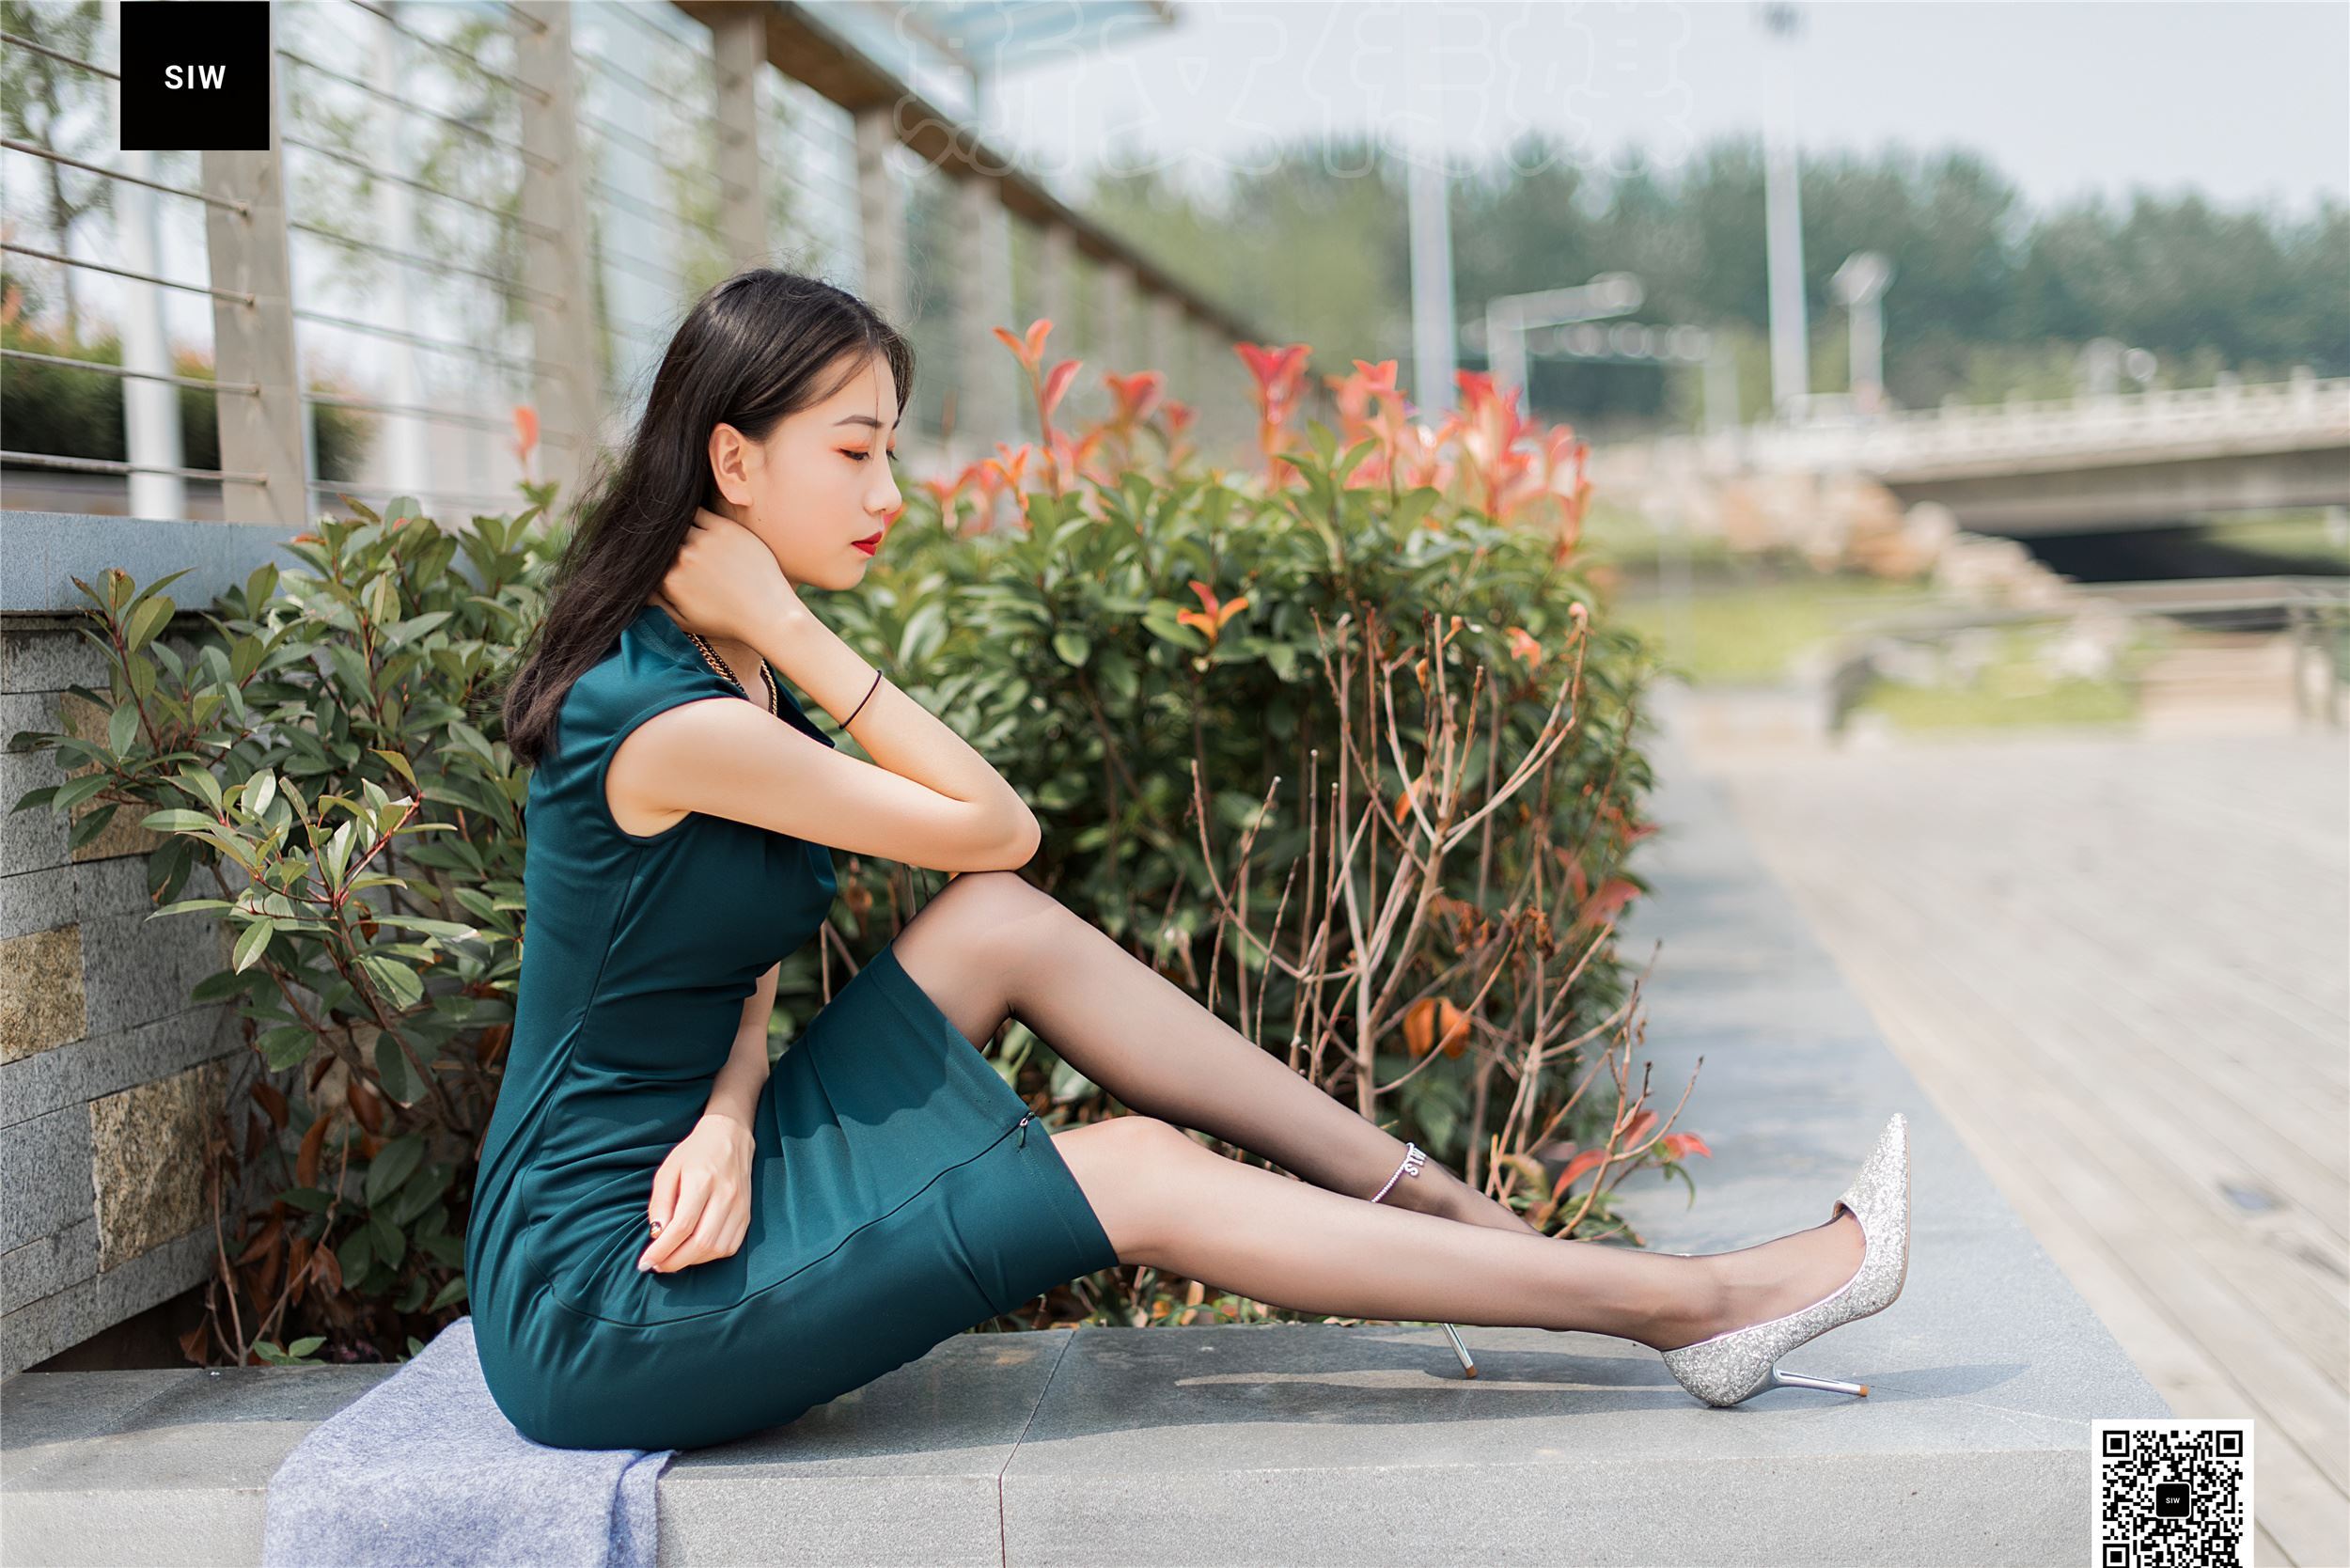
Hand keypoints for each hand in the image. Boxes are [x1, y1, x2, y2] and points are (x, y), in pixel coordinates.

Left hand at [637, 1113, 755, 1273]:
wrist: (730, 1136)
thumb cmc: (694, 1152)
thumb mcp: (667, 1170)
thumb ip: (660, 1203)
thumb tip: (657, 1235)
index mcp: (702, 1181)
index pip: (682, 1226)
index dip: (661, 1250)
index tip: (645, 1262)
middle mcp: (725, 1195)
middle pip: (700, 1243)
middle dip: (674, 1261)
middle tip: (656, 1265)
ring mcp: (740, 1206)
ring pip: (716, 1248)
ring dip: (692, 1261)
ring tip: (673, 1258)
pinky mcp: (746, 1214)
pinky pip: (730, 1246)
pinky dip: (710, 1256)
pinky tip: (694, 1252)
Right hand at [651, 508, 805, 644]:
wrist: (767, 614)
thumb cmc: (727, 622)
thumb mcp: (684, 622)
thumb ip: (656, 605)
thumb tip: (638, 588)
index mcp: (669, 580)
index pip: (648, 559)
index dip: (649, 555)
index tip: (652, 551)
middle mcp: (682, 558)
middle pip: (661, 539)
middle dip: (660, 539)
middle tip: (671, 541)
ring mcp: (703, 541)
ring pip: (678, 524)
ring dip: (675, 524)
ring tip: (678, 526)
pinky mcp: (724, 529)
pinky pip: (698, 511)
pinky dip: (690, 512)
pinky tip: (691, 515)